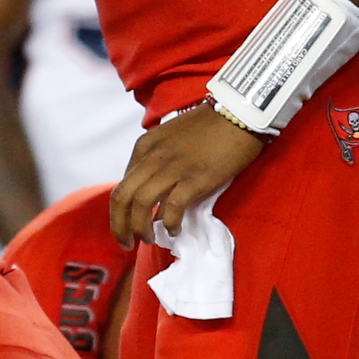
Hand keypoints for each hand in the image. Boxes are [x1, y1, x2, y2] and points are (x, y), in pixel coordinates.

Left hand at [110, 105, 265, 245]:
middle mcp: (152, 157)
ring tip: (149, 239)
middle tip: (127, 243)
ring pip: (141, 204)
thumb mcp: (170, 139)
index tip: (128, 226)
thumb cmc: (207, 127)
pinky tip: (174, 230)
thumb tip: (152, 200)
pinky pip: (172, 207)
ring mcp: (173, 168)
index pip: (121, 185)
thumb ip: (156, 163)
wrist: (238, 115)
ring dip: (140, 228)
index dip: (120, 212)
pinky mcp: (195, 178)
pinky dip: (170, 223)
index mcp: (144, 147)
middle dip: (120, 226)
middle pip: (123, 197)